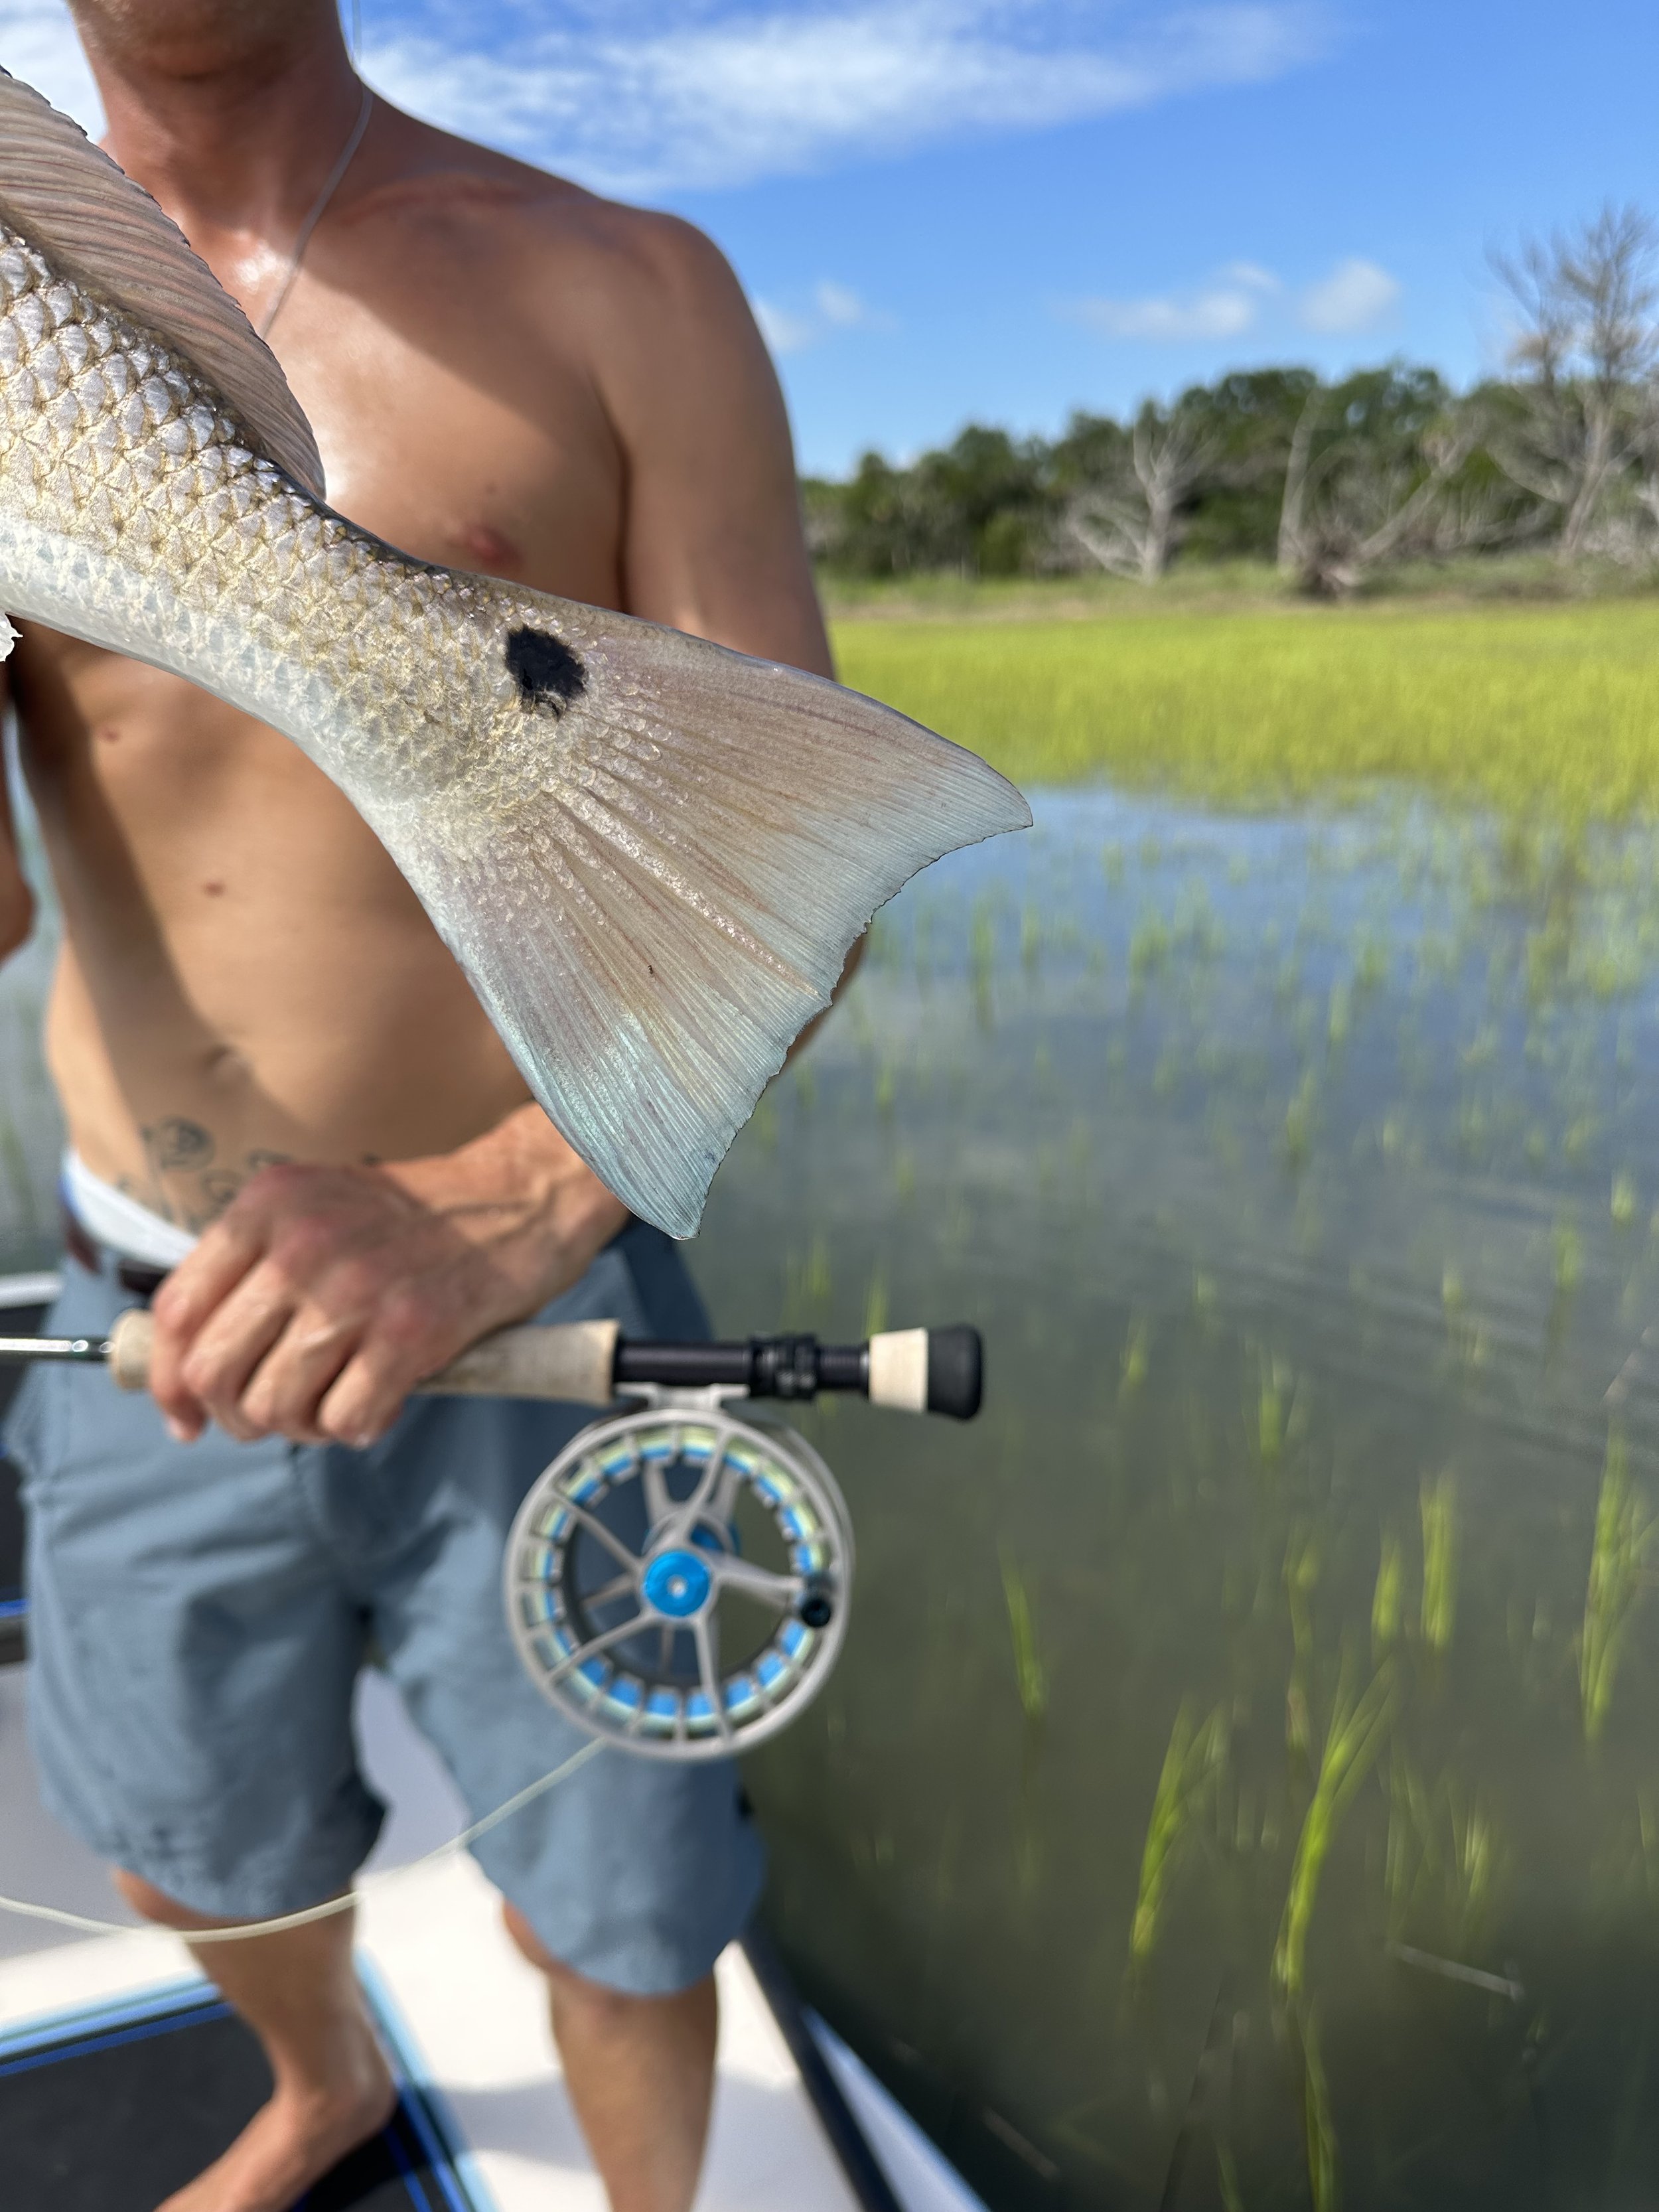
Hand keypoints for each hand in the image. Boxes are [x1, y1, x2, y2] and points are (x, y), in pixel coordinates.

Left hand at [147, 1107, 628, 1447]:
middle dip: (237, 1414)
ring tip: (337, 1407)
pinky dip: (358, 1428)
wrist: (521, 1195)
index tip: (187, 1416)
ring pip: (275, 1405)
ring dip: (301, 1427)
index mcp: (267, 1207)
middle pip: (215, 1370)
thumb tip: (194, 1367)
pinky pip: (346, 1419)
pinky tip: (384, 1403)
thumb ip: (256, 1267)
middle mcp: (300, 1243)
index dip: (170, 1380)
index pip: (177, 1313)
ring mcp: (355, 1288)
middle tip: (275, 1417)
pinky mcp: (412, 1330)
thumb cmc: (419, 1217)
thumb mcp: (318, 1208)